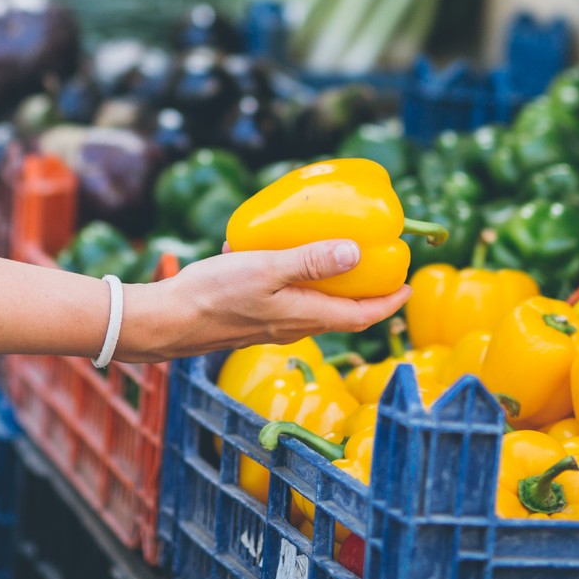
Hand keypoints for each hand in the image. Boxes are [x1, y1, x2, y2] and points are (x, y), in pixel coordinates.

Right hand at [110, 240, 410, 363]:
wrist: (169, 321)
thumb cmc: (215, 295)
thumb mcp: (266, 270)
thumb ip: (310, 261)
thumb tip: (357, 252)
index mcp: (304, 316)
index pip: (361, 316)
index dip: (389, 303)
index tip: (409, 285)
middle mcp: (293, 326)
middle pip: (342, 314)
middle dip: (366, 294)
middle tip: (381, 268)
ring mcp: (271, 325)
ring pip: (314, 307)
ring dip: (331, 287)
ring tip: (334, 255)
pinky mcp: (251, 319)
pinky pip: (286, 300)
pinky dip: (296, 281)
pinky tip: (273, 253)